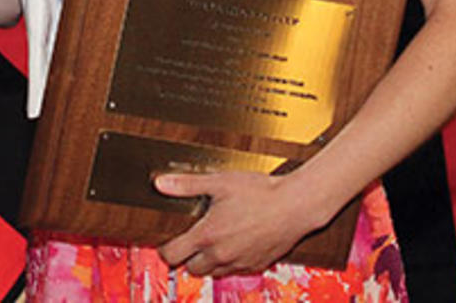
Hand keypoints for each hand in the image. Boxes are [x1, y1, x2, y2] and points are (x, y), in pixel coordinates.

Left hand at [154, 171, 317, 276]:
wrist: (295, 205)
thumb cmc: (259, 192)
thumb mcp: (218, 182)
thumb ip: (187, 184)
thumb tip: (160, 183)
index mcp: (207, 236)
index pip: (172, 255)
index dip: (165, 248)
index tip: (166, 240)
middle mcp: (222, 255)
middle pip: (191, 269)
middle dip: (187, 257)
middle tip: (190, 239)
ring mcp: (240, 263)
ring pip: (214, 272)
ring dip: (208, 262)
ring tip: (212, 240)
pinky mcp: (257, 265)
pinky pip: (236, 271)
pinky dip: (231, 262)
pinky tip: (234, 243)